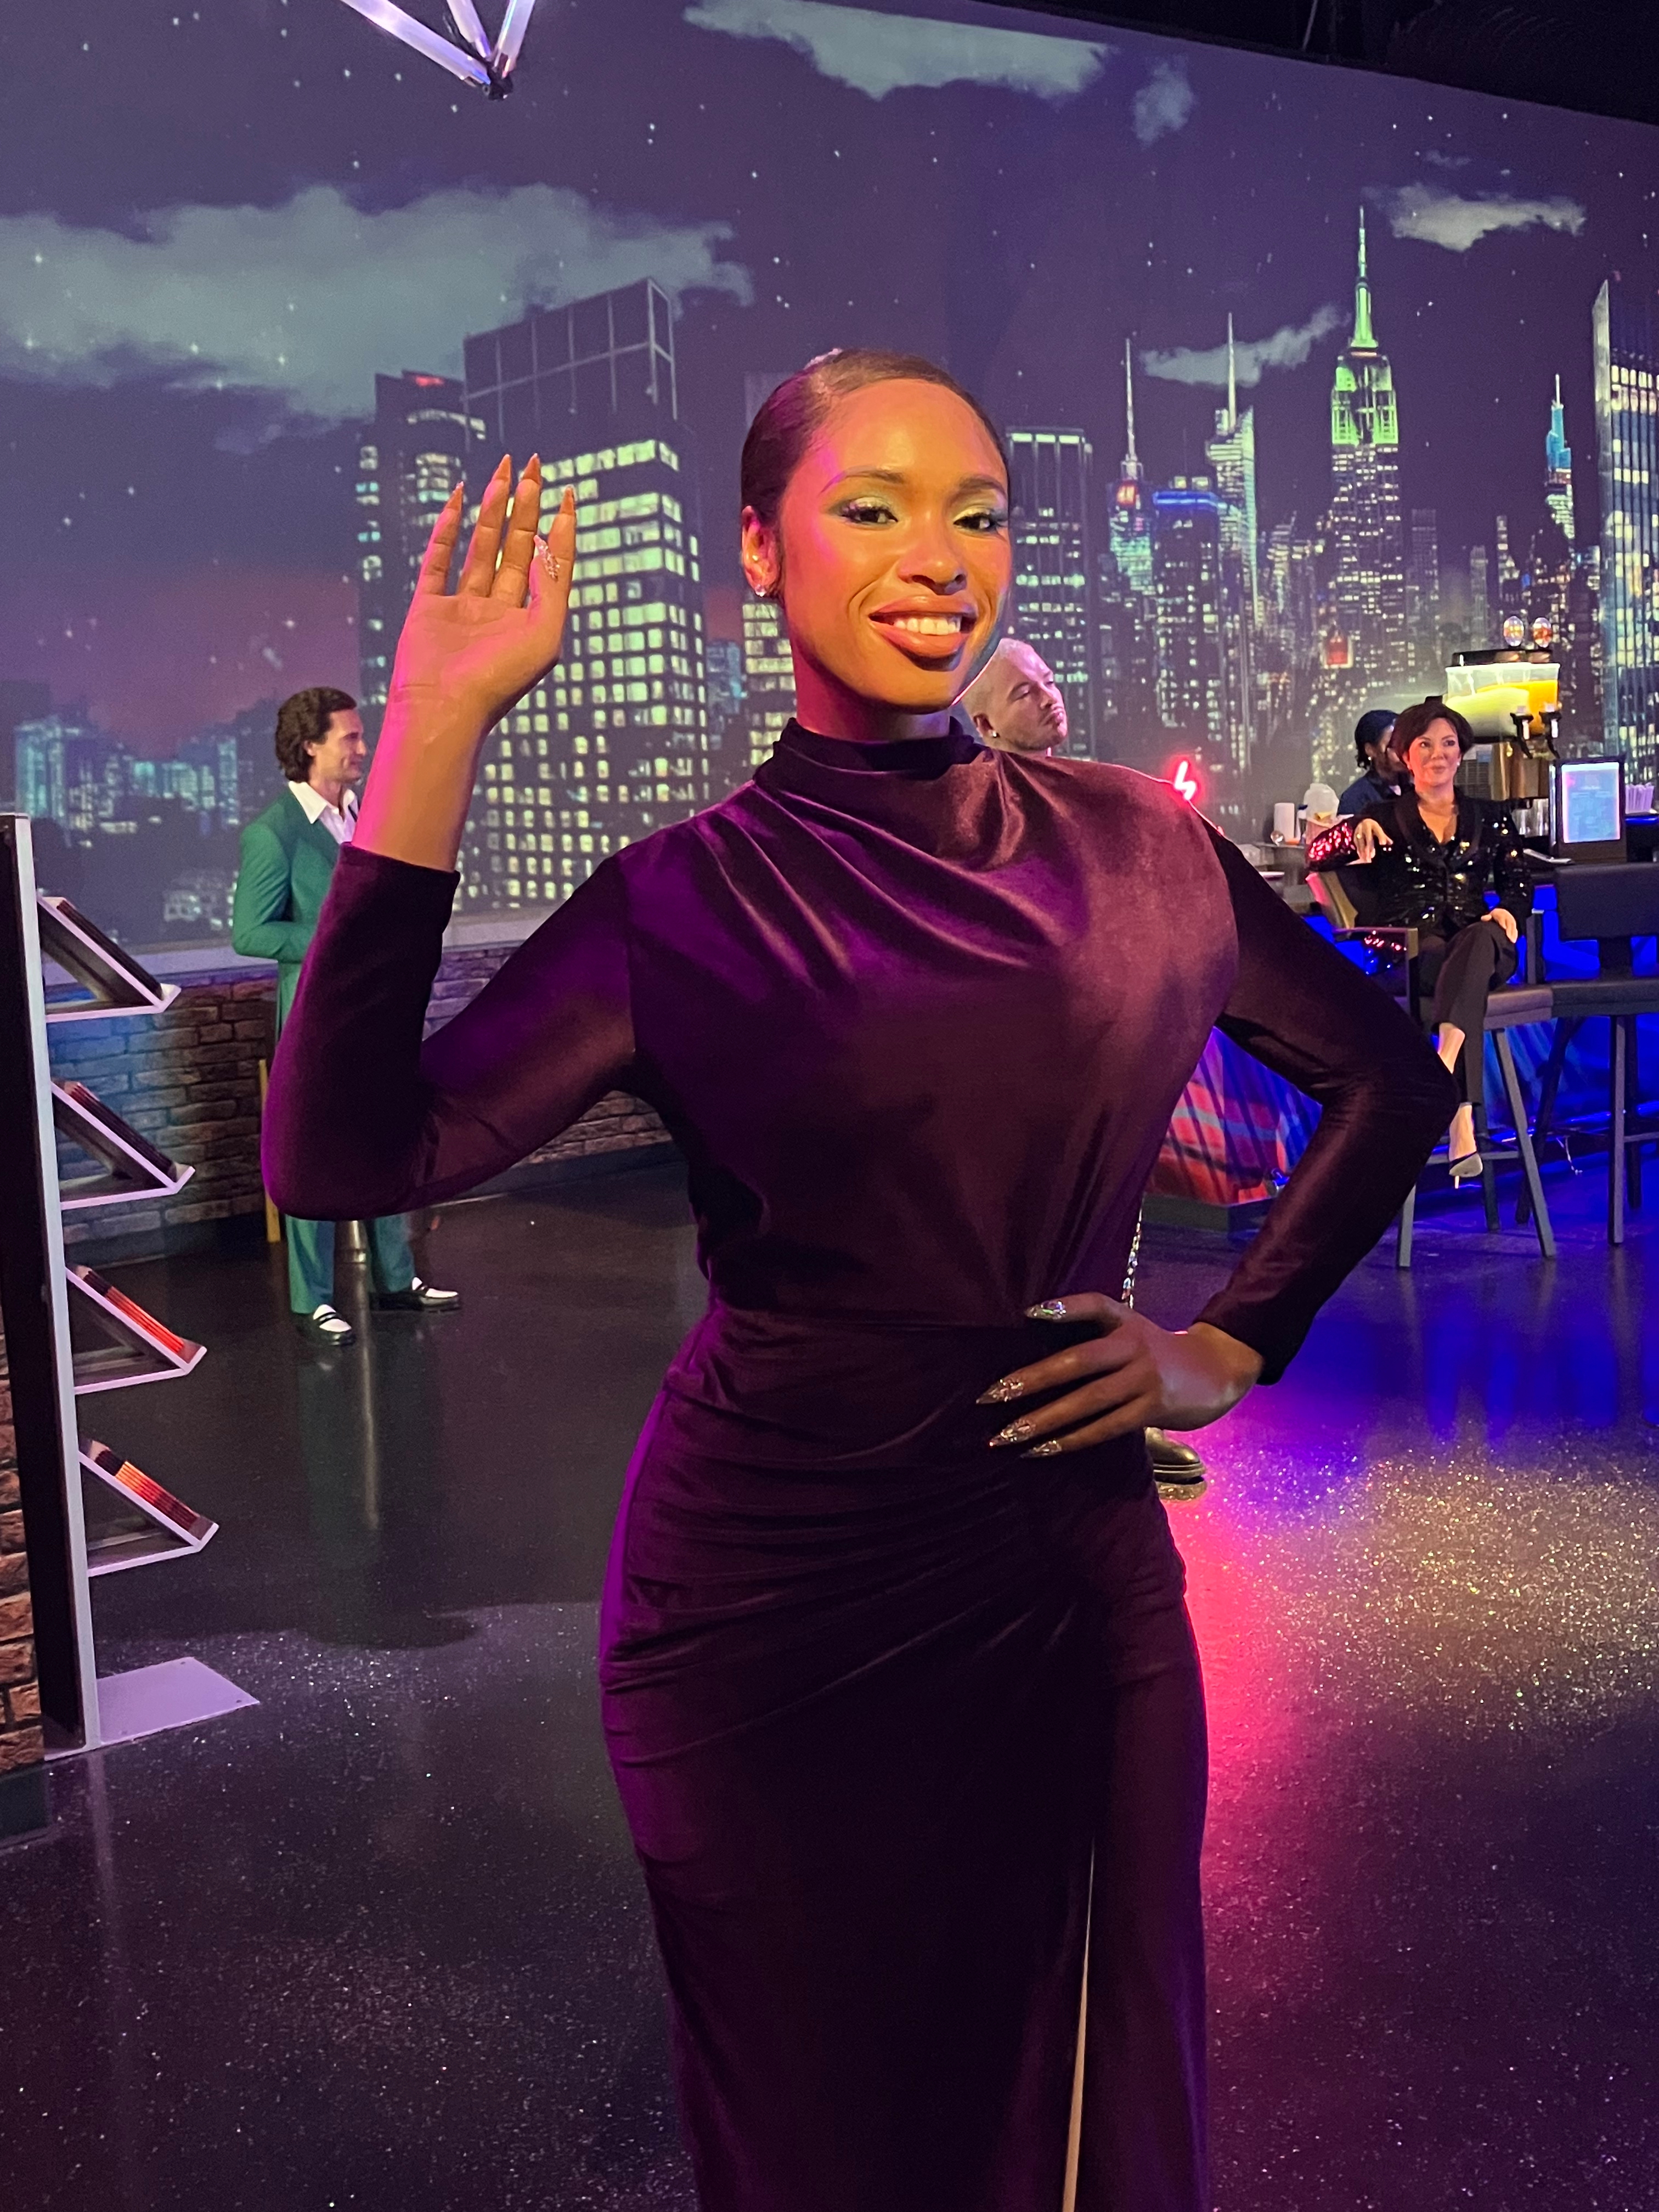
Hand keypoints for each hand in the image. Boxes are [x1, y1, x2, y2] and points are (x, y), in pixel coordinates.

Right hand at [355, 457, 576, 871]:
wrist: (443, 708)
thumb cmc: (499, 681)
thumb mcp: (545, 635)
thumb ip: (551, 589)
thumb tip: (544, 547)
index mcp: (531, 622)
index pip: (551, 565)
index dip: (561, 529)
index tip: (568, 494)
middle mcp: (499, 612)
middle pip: (517, 548)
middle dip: (526, 506)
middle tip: (533, 466)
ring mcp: (463, 608)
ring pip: (482, 548)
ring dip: (494, 510)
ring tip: (504, 471)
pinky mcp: (429, 606)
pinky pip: (439, 559)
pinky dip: (448, 527)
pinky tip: (459, 498)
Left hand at [977, 1295, 1262, 1456]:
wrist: (1216, 1371)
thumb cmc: (1156, 1352)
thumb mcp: (1130, 1330)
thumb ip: (1092, 1331)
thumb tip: (1033, 1337)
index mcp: (1125, 1320)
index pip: (1094, 1305)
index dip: (1063, 1308)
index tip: (1028, 1314)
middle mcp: (1134, 1345)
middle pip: (1078, 1360)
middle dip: (1032, 1379)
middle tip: (992, 1395)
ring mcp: (1145, 1379)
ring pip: (1088, 1401)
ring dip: (1044, 1420)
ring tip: (1007, 1435)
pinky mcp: (1153, 1409)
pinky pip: (1106, 1428)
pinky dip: (1072, 1440)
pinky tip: (1042, 1450)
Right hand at [1352, 817, 1392, 862]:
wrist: (1362, 821)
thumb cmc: (1373, 828)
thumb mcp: (1379, 830)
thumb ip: (1384, 837)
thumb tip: (1390, 843)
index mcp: (1374, 825)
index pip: (1378, 831)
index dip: (1381, 837)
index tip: (1383, 844)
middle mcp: (1366, 827)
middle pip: (1368, 837)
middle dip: (1370, 847)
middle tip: (1372, 856)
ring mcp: (1359, 831)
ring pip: (1361, 842)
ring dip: (1363, 851)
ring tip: (1367, 859)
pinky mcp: (1354, 836)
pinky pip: (1357, 844)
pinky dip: (1359, 851)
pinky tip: (1362, 857)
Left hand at [1488, 907, 1518, 944]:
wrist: (1499, 914)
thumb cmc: (1491, 917)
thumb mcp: (1488, 916)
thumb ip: (1486, 918)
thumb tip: (1484, 918)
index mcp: (1500, 913)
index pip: (1502, 918)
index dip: (1503, 922)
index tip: (1504, 928)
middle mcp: (1507, 916)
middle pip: (1509, 923)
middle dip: (1509, 930)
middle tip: (1508, 937)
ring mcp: (1511, 920)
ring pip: (1513, 926)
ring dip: (1513, 933)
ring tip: (1512, 941)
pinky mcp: (1513, 924)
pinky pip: (1515, 929)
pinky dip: (1515, 935)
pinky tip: (1513, 940)